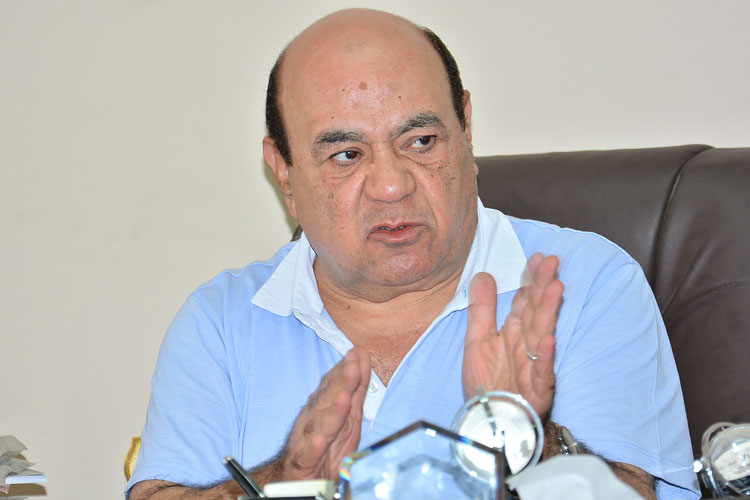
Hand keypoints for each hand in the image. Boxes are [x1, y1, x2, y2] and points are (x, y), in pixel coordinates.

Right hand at [280, 347, 370, 480]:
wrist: (299, 479)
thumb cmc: (325, 445)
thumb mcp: (347, 414)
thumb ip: (355, 388)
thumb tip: (362, 359)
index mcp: (324, 406)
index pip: (335, 384)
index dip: (346, 369)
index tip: (358, 354)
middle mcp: (314, 418)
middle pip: (328, 399)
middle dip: (341, 382)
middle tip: (353, 366)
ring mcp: (307, 439)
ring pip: (320, 424)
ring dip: (332, 411)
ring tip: (344, 398)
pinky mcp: (303, 462)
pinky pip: (308, 454)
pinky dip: (313, 447)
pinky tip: (319, 441)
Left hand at [462, 253, 562, 417]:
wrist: (491, 420)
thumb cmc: (487, 383)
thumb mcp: (477, 340)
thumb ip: (482, 309)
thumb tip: (483, 275)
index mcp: (514, 332)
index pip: (525, 300)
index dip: (530, 279)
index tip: (537, 258)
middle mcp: (527, 345)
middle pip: (537, 311)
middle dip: (544, 286)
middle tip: (552, 262)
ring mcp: (534, 365)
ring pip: (543, 334)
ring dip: (549, 312)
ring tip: (555, 289)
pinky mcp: (538, 388)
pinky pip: (542, 371)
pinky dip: (545, 356)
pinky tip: (548, 341)